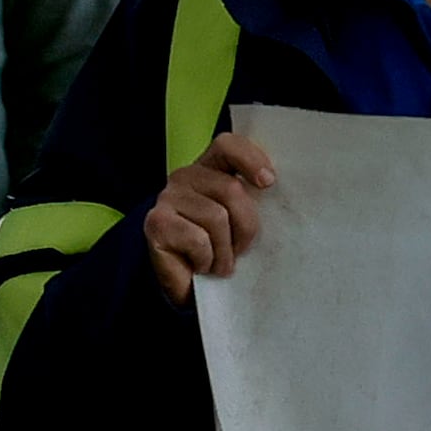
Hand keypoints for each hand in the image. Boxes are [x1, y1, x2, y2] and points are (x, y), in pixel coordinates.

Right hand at [141, 128, 281, 301]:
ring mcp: (166, 198)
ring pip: (217, 217)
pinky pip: (198, 239)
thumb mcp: (243, 219)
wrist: (189, 286)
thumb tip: (274, 187)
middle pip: (231, 189)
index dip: (250, 159)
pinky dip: (207, 259)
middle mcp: (185, 177)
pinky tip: (201, 265)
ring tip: (221, 261)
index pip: (228, 145)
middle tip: (241, 248)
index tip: (268, 182)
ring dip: (226, 250)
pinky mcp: (156, 223)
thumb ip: (254, 198)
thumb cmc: (222, 248)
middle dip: (246, 226)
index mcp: (210, 168)